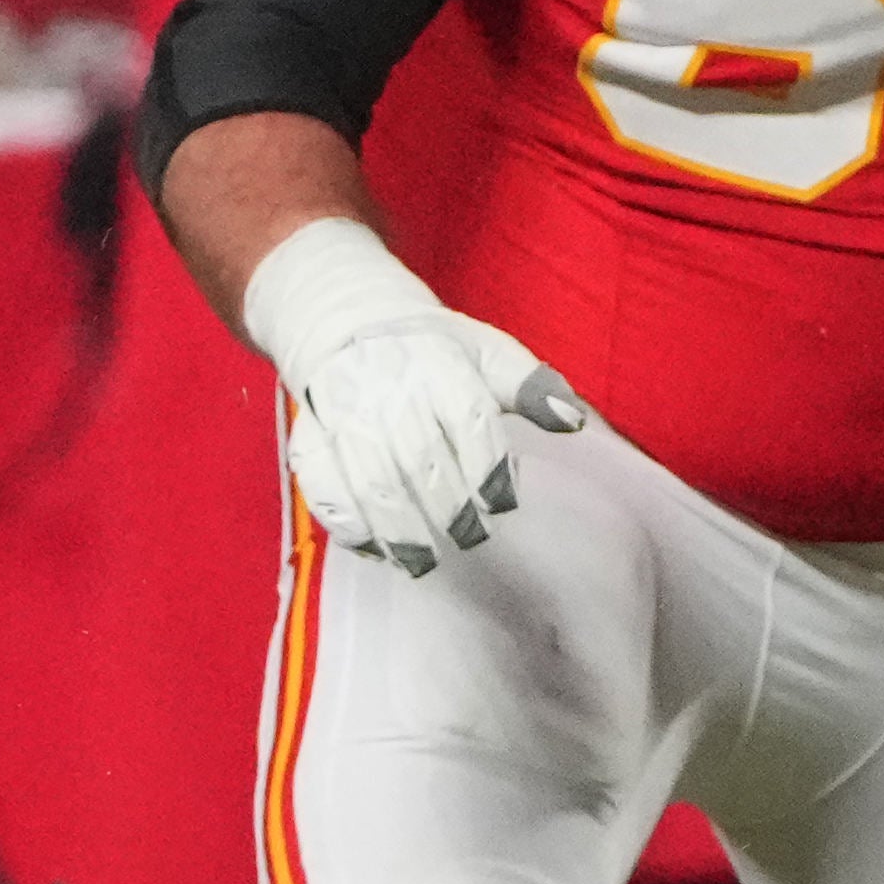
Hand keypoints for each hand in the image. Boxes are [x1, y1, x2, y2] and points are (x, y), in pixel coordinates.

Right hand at [238, 213, 588, 572]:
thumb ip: (530, 387)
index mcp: (438, 363)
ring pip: (368, 478)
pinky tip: (369, 547)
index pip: (467, 419)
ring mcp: (344, 414)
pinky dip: (341, 520)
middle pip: (419, 457)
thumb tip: (572, 421)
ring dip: (395, 528)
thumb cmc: (433, 348)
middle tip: (471, 539)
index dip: (487, 466)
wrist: (347, 321)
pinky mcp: (311, 436)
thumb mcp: (487, 352)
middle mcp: (388, 389)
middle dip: (446, 506)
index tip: (502, 503)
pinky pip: (320, 483)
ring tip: (421, 562)